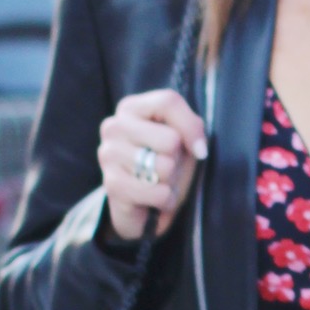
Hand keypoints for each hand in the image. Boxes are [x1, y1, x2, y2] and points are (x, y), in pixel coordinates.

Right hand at [100, 88, 206, 243]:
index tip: (200, 151)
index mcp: (130, 108)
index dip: (191, 128)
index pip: (168, 102)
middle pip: (170, 139)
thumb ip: (191, 128)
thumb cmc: (163, 166)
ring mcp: (109, 154)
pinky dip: (165, 201)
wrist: (141, 207)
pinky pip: (158, 193)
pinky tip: (154, 199)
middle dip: (177, 160)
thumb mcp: (182, 141)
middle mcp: (114, 126)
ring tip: (158, 182)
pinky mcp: (112, 184)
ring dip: (170, 182)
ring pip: (165, 167)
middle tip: (167, 167)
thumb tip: (199, 149)